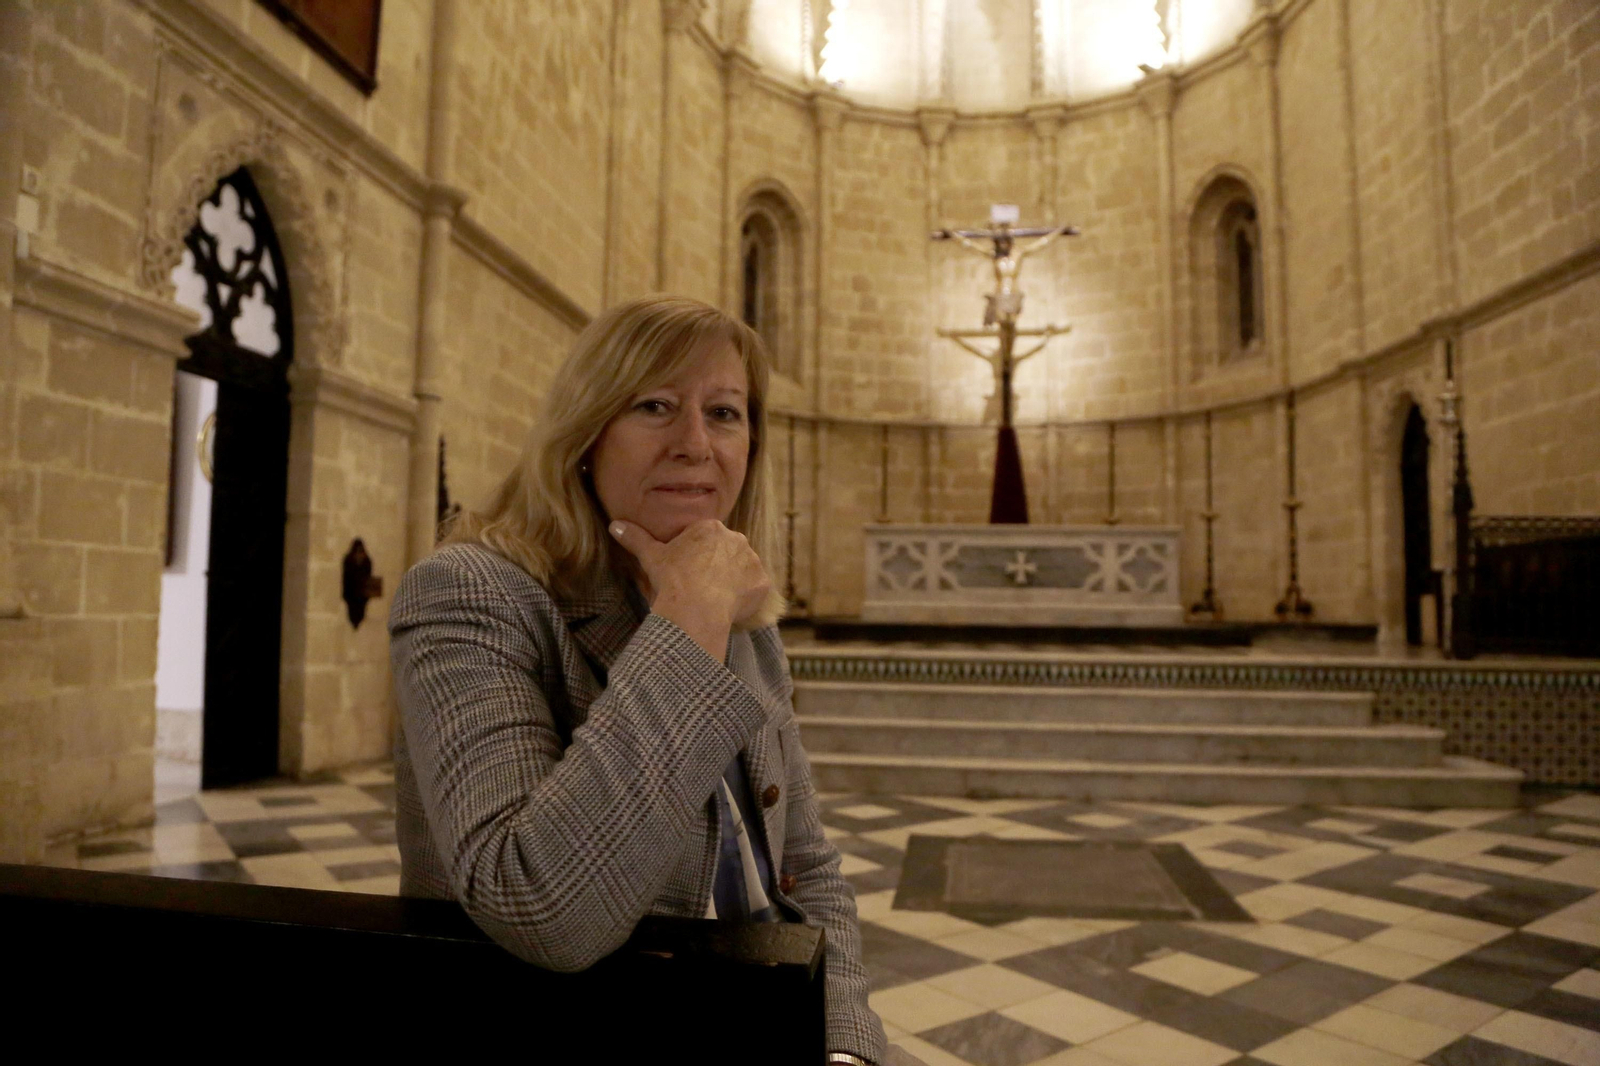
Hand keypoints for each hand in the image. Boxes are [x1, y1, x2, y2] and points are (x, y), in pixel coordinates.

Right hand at [609, 518, 770, 661]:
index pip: (706, 540)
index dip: (695, 558)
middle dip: (716, 567)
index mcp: (710, 528)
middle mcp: (737, 538)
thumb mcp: (651, 556)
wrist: (696, 607)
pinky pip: (755, 590)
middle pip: (726, 553)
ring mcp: (752, 560)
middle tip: (700, 589)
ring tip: (714, 600)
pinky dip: (746, 598)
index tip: (686, 573)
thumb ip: (635, 538)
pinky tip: (730, 609)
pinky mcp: (762, 583)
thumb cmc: (673, 579)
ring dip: (733, 582)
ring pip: (743, 570)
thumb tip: (614, 525)